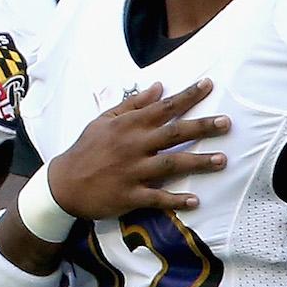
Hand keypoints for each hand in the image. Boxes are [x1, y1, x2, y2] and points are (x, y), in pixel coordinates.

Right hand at [45, 80, 226, 221]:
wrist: (61, 185)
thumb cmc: (84, 151)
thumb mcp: (102, 121)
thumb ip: (132, 105)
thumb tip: (158, 88)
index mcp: (126, 126)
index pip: (162, 107)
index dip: (187, 96)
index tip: (208, 85)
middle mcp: (132, 146)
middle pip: (173, 134)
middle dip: (202, 127)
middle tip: (226, 123)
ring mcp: (131, 171)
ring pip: (170, 165)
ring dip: (197, 162)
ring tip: (221, 160)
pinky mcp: (128, 195)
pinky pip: (156, 197)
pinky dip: (175, 200)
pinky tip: (194, 201)